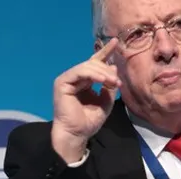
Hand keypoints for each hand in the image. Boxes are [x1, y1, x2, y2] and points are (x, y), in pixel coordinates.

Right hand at [51, 38, 121, 162]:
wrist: (76, 134)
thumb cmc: (89, 122)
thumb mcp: (105, 102)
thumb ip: (109, 86)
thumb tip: (113, 67)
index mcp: (85, 82)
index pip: (95, 63)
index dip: (105, 52)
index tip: (115, 42)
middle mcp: (75, 78)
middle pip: (93, 64)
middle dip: (107, 70)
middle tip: (118, 82)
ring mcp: (67, 79)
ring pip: (87, 67)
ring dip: (102, 73)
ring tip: (113, 82)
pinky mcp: (62, 83)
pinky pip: (79, 72)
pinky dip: (92, 75)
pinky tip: (103, 81)